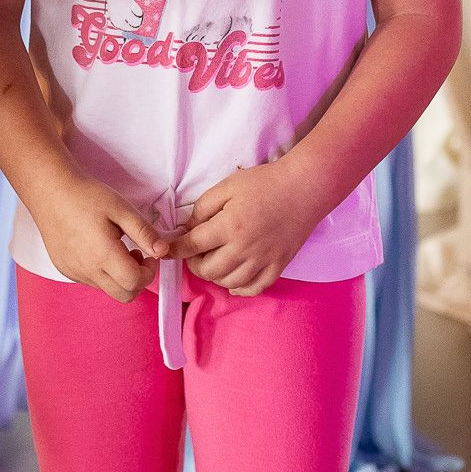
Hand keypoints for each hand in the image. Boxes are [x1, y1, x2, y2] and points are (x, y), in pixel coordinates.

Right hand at [29, 167, 164, 301]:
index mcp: (103, 254)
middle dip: (137, 281)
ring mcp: (74, 272)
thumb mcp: (121, 208)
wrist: (50, 191)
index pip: (134, 282)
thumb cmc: (86, 196)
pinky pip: (91, 282)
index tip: (149, 255)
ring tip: (117, 249)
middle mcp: (87, 269)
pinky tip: (99, 250)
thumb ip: (144, 232)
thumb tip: (163, 251)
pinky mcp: (65, 269)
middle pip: (123, 295)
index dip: (149, 272)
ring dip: (119, 277)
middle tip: (137, 256)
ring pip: (107, 289)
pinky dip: (102, 273)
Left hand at [167, 158, 322, 294]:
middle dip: (194, 264)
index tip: (166, 251)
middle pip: (208, 270)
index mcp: (229, 226)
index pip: (193, 246)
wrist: (304, 188)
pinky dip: (239, 288)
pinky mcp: (278, 266)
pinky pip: (254, 288)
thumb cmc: (264, 183)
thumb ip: (203, 208)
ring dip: (214, 276)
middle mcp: (245, 248)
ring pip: (228, 282)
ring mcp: (263, 260)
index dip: (175, 250)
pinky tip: (233, 279)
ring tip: (214, 262)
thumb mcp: (227, 186)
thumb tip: (187, 229)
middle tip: (195, 253)